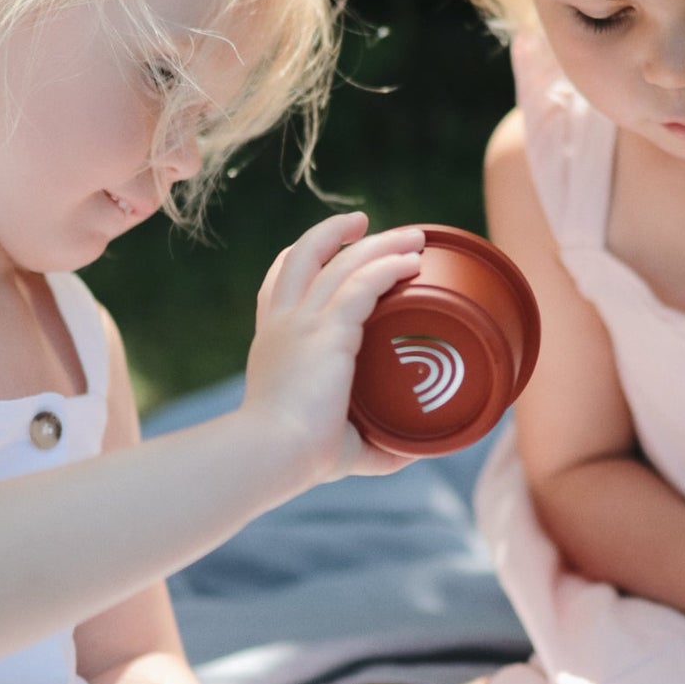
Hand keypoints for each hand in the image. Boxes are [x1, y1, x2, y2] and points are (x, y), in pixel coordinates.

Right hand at [240, 211, 425, 483]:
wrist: (271, 455)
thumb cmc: (296, 459)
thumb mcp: (336, 445)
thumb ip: (374, 445)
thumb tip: (411, 451)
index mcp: (274, 342)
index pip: (280, 282)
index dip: (304, 258)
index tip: (333, 248)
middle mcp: (284, 323)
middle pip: (305, 253)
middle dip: (337, 232)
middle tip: (370, 224)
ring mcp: (304, 323)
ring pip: (342, 262)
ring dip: (379, 244)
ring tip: (414, 238)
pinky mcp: (327, 331)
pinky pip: (362, 284)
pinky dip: (388, 268)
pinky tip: (412, 263)